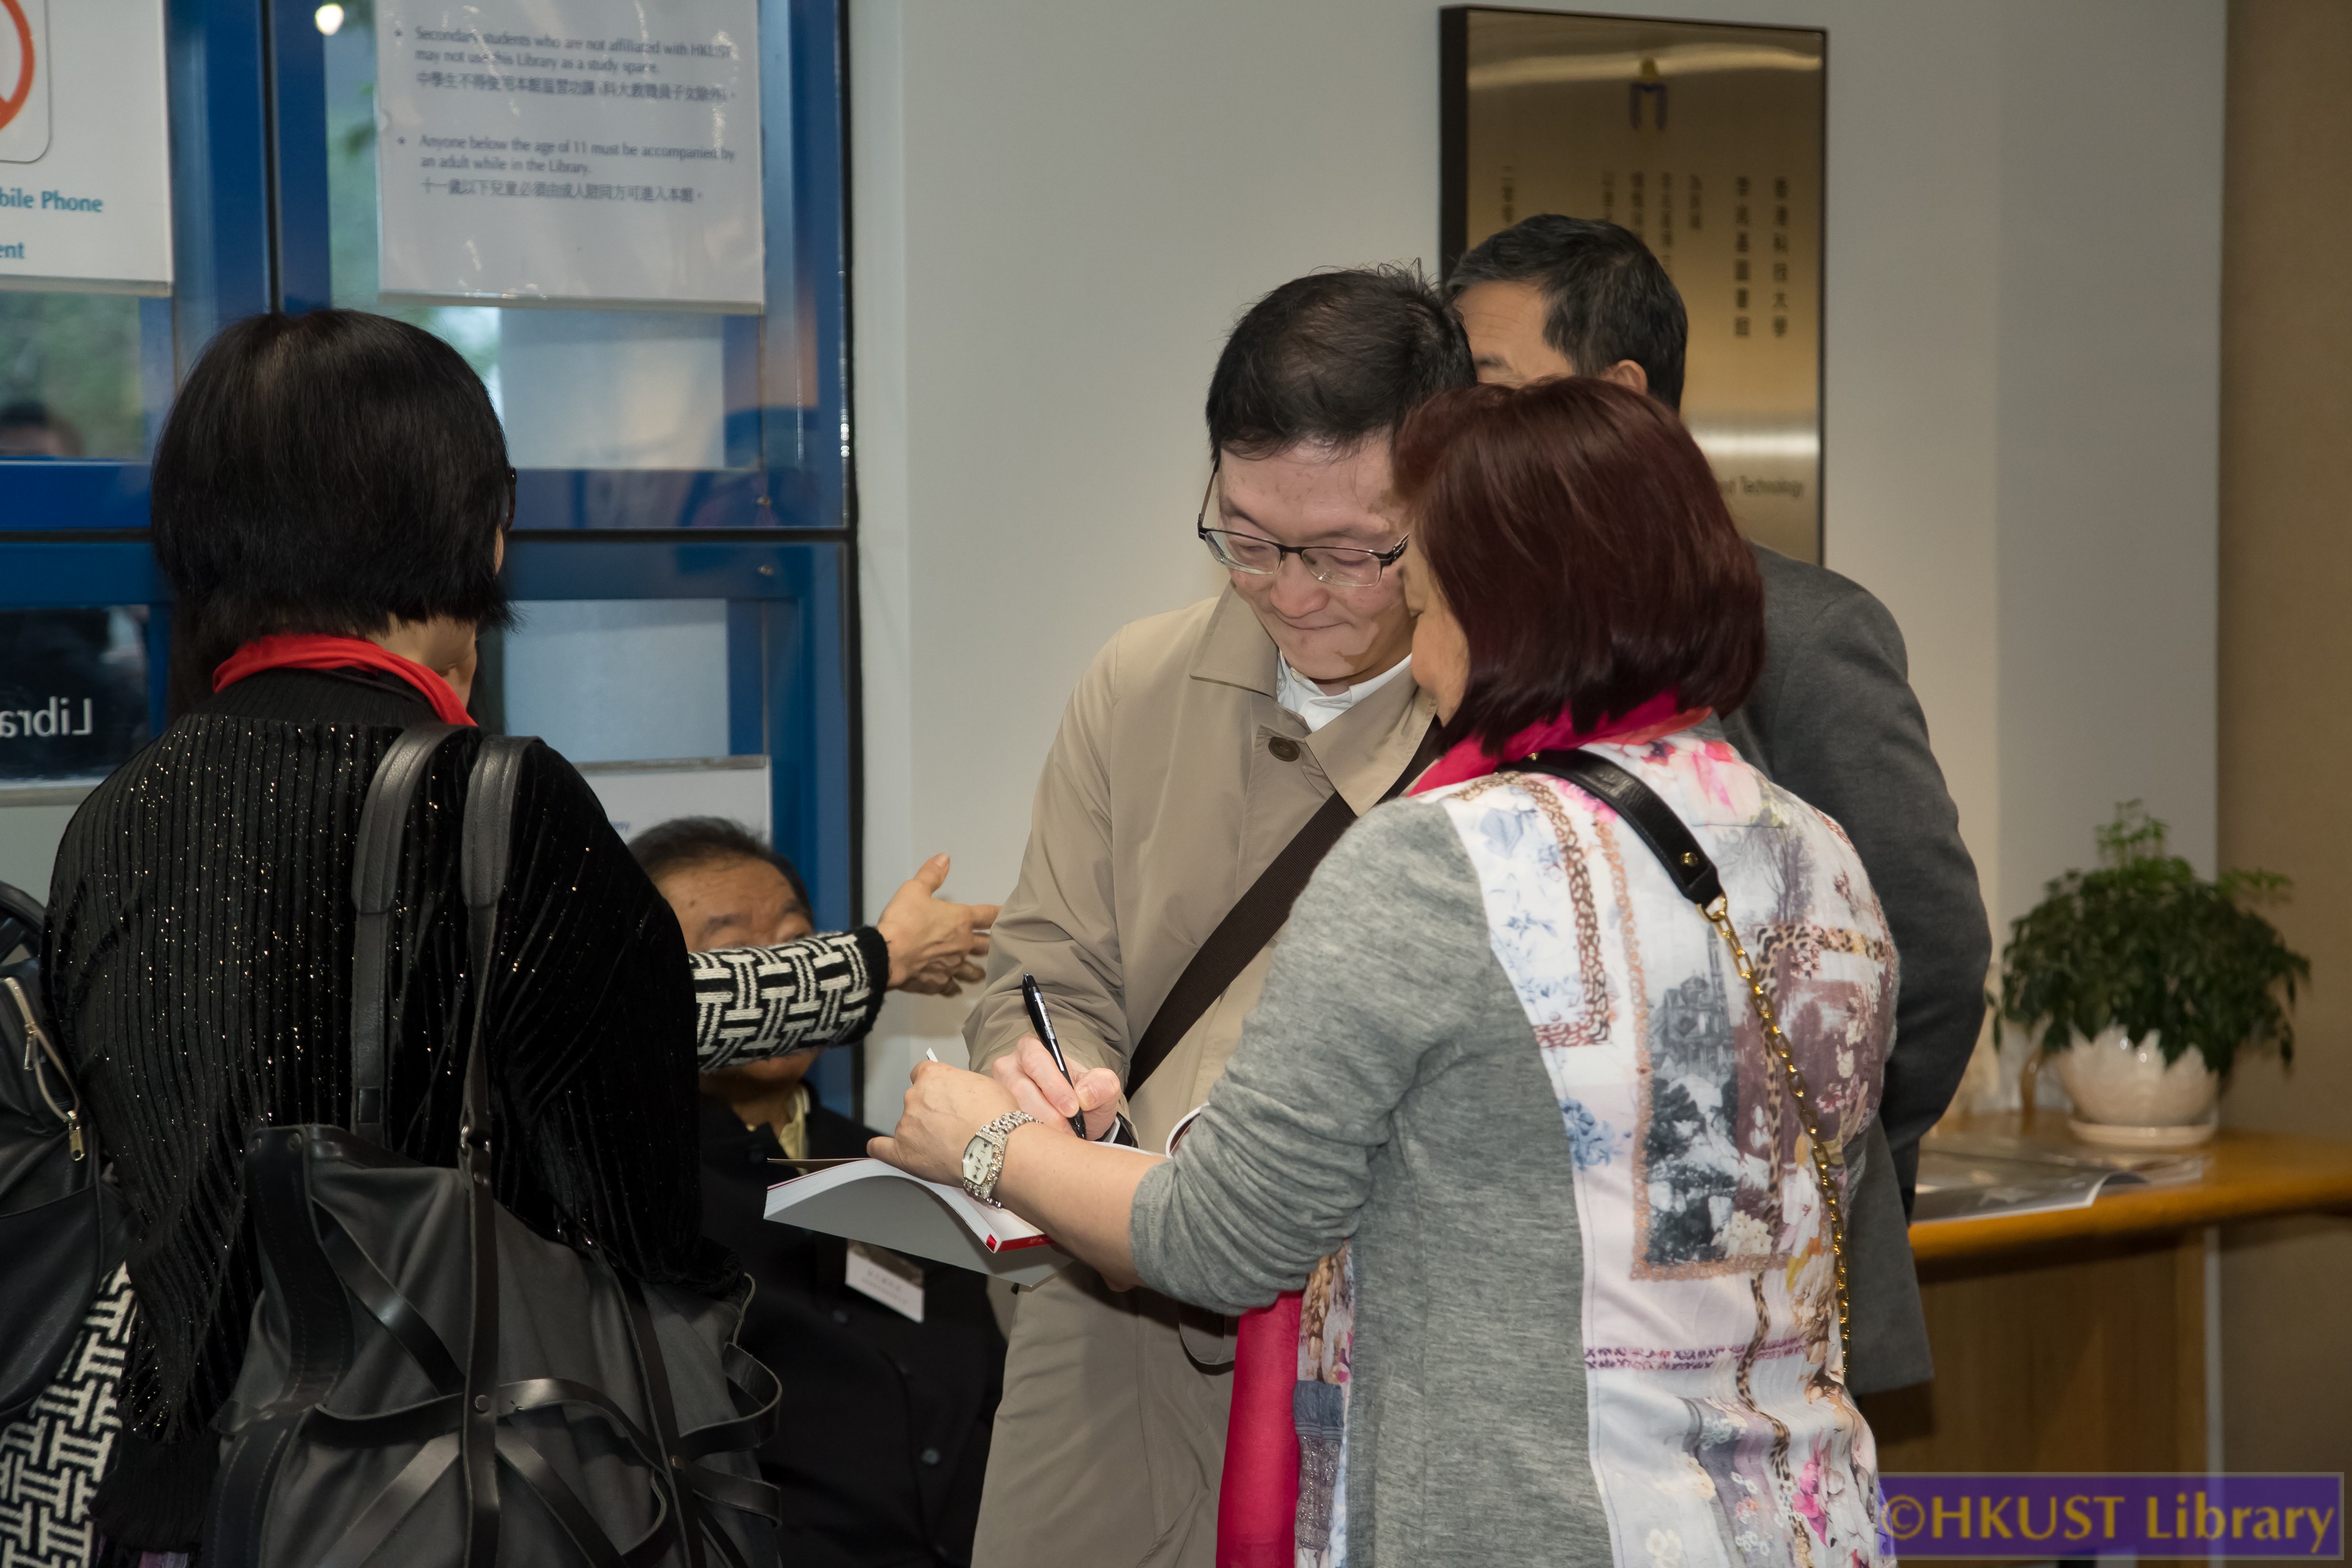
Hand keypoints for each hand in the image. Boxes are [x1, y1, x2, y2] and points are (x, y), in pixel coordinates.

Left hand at [869, 1060, 1031, 1183]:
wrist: (998, 1148)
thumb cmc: (997, 1117)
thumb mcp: (983, 1084)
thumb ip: (960, 1084)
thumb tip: (957, 1092)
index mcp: (932, 1076)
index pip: (922, 1073)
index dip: (935, 1086)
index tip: (942, 1095)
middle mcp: (915, 1096)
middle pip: (916, 1100)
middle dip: (931, 1110)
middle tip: (953, 1124)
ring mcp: (907, 1125)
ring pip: (908, 1125)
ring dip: (921, 1132)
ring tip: (947, 1146)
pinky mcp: (903, 1152)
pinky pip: (881, 1149)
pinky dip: (881, 1149)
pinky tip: (881, 1149)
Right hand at [875, 854, 998, 994]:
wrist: (887, 956)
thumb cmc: (902, 922)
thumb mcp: (914, 890)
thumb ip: (931, 874)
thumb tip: (944, 858)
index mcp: (960, 920)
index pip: (988, 915)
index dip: (999, 913)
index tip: (1008, 914)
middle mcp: (962, 945)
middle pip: (986, 946)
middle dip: (993, 944)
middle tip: (998, 945)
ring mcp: (952, 967)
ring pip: (972, 971)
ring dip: (978, 970)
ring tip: (981, 972)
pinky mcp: (938, 983)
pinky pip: (951, 987)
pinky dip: (954, 988)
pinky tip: (955, 989)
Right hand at [988, 1036, 1123, 1140]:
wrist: (1076, 1125)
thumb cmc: (1083, 1100)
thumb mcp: (1103, 1089)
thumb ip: (1102, 1085)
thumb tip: (1083, 1095)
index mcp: (1033, 1050)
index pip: (1036, 1060)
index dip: (1053, 1085)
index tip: (1072, 1108)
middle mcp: (1010, 1068)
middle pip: (1020, 1088)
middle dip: (1048, 1113)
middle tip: (1069, 1130)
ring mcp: (999, 1094)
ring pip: (1011, 1112)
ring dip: (1039, 1128)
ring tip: (1061, 1139)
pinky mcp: (994, 1119)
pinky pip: (1006, 1131)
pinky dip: (1029, 1141)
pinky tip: (1045, 1147)